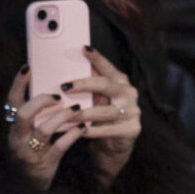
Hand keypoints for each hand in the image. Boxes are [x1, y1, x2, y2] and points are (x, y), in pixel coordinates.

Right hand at [6, 67, 83, 187]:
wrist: (29, 187)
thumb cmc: (33, 152)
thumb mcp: (28, 133)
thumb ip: (36, 115)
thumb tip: (54, 89)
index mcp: (14, 127)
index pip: (11, 101)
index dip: (18, 84)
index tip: (28, 67)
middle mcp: (18, 138)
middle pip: (24, 115)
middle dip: (41, 102)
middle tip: (58, 96)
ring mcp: (31, 151)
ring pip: (43, 130)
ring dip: (62, 117)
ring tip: (77, 109)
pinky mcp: (46, 163)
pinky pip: (60, 147)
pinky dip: (72, 136)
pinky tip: (84, 128)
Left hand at [61, 48, 141, 182]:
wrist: (113, 145)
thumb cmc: (98, 118)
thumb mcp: (93, 100)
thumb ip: (86, 88)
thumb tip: (61, 72)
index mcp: (119, 82)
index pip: (107, 67)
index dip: (97, 58)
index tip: (84, 48)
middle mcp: (128, 94)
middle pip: (106, 85)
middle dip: (83, 84)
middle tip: (64, 86)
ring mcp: (133, 112)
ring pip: (106, 111)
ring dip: (85, 113)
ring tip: (68, 115)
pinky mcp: (132, 129)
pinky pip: (110, 130)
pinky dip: (94, 131)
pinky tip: (80, 131)